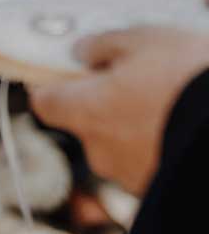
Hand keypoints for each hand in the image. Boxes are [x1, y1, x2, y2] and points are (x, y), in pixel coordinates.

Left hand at [32, 23, 208, 194]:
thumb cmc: (190, 81)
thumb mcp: (146, 41)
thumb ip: (104, 45)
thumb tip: (81, 51)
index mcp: (84, 112)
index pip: (44, 102)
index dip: (53, 83)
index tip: (72, 69)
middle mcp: (100, 152)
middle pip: (87, 123)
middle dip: (108, 104)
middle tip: (141, 82)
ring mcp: (133, 178)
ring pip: (122, 145)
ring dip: (139, 128)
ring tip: (176, 105)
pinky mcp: (162, 192)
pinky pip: (154, 163)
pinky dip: (164, 147)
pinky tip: (188, 128)